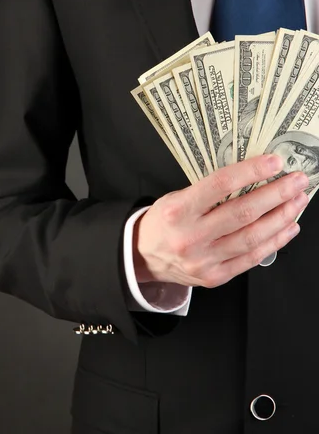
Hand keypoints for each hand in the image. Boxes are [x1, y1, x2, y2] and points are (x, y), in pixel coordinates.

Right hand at [133, 154, 308, 287]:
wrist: (143, 256)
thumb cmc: (164, 221)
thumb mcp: (176, 198)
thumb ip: (209, 191)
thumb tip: (253, 176)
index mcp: (179, 210)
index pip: (220, 185)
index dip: (251, 171)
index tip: (275, 162)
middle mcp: (191, 236)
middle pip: (243, 213)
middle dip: (277, 194)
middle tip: (297, 181)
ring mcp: (204, 260)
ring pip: (252, 237)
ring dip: (282, 217)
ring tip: (297, 202)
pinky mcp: (214, 277)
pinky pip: (251, 258)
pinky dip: (274, 242)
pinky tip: (288, 227)